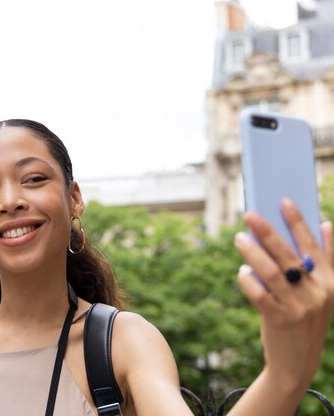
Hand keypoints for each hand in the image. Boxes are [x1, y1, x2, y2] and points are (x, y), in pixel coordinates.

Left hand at [234, 198, 333, 390]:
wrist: (297, 361)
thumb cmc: (304, 317)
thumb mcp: (323, 292)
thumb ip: (325, 260)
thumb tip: (326, 224)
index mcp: (330, 282)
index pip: (312, 246)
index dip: (297, 222)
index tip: (284, 201)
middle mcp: (318, 293)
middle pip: (288, 255)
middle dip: (268, 232)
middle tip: (250, 215)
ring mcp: (299, 307)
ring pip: (271, 272)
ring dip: (252, 252)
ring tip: (239, 238)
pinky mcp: (279, 320)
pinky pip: (259, 294)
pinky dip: (247, 280)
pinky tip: (242, 271)